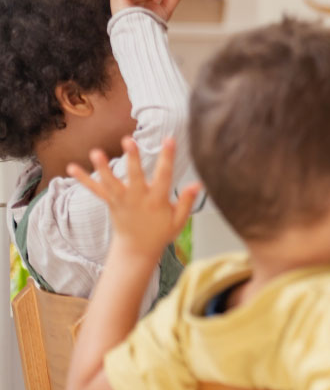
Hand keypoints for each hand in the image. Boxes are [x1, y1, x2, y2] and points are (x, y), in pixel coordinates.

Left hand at [68, 137, 199, 260]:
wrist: (137, 250)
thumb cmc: (160, 233)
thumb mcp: (178, 220)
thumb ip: (187, 201)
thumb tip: (197, 184)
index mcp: (157, 201)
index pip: (164, 175)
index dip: (167, 157)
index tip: (169, 139)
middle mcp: (138, 199)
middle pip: (135, 176)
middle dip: (132, 158)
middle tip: (129, 141)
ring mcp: (122, 201)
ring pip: (111, 182)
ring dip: (103, 167)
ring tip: (96, 152)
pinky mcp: (111, 203)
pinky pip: (95, 190)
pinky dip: (83, 179)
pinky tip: (71, 168)